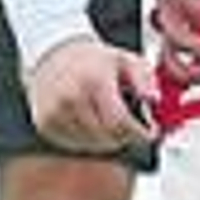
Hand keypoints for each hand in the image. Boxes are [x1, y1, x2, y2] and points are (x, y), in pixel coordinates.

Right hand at [27, 37, 159, 154]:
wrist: (54, 53)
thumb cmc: (92, 59)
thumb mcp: (125, 59)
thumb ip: (145, 78)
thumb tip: (154, 99)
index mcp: (94, 80)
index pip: (120, 122)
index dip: (139, 133)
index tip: (150, 134)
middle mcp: (71, 97)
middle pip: (108, 137)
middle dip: (126, 136)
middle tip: (131, 126)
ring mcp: (55, 112)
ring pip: (92, 145)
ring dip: (107, 140)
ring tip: (107, 119)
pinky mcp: (45, 123)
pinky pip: (74, 146)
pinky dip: (87, 140)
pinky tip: (90, 121)